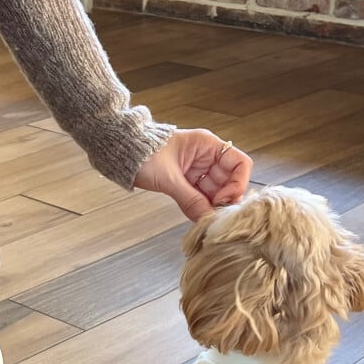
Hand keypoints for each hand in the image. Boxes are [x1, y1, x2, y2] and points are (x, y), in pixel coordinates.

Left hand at [133, 129, 252, 220]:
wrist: (122, 152)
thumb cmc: (142, 153)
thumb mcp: (168, 177)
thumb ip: (189, 199)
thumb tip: (207, 219)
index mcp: (207, 145)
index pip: (240, 163)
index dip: (237, 183)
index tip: (222, 199)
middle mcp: (207, 157)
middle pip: (229, 181)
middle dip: (223, 199)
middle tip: (213, 215)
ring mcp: (198, 170)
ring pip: (216, 192)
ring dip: (211, 206)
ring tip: (204, 218)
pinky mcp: (187, 182)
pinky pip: (202, 197)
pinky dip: (201, 207)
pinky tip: (197, 216)